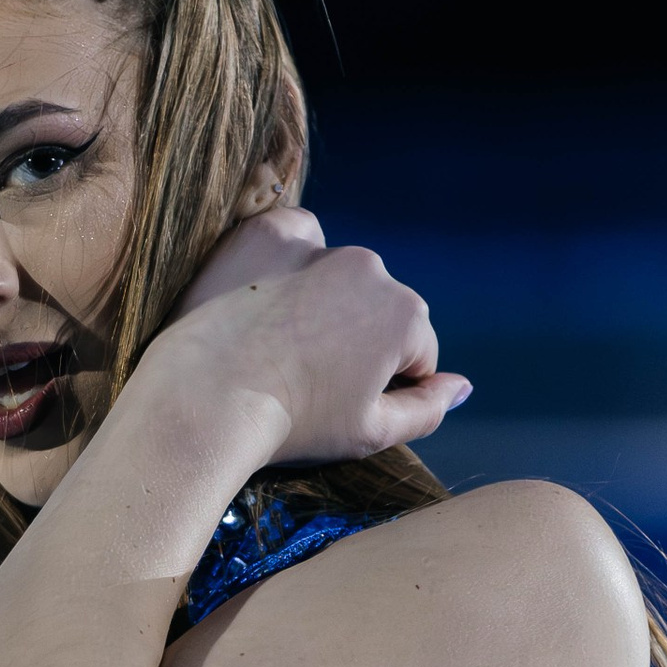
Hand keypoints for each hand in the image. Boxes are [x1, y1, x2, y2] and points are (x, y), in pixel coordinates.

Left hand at [169, 212, 471, 461]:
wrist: (204, 399)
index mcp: (406, 316)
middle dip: (351, 336)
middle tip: (302, 374)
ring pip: (335, 272)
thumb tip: (462, 387)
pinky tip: (262, 296)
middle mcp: (371, 268)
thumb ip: (428, 409)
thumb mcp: (370, 434)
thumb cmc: (291, 424)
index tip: (337, 400)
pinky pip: (293, 237)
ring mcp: (319, 244)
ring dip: (320, 297)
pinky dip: (285, 258)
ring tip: (276, 340)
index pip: (414, 352)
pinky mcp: (267, 232)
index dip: (381, 383)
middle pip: (375, 307)